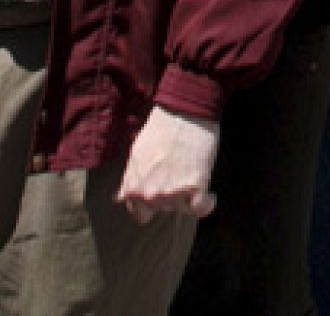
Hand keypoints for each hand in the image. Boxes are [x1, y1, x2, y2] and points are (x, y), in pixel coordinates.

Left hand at [117, 107, 219, 223]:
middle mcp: (150, 195)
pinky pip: (201, 208)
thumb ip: (129, 180)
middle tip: (178, 174)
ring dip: (188, 196)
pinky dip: (207, 204)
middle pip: (165, 209)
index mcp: (133, 189)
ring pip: (183, 208)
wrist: (182, 114)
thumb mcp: (135, 156)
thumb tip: (120, 198)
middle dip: (170, 196)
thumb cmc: (159, 131)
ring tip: (192, 175)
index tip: (162, 192)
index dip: (152, 204)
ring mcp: (173, 193)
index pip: (141, 214)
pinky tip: (210, 195)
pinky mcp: (195, 187)